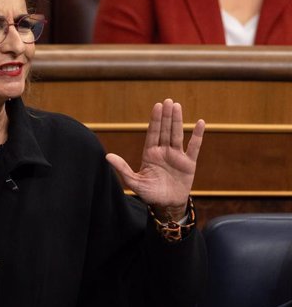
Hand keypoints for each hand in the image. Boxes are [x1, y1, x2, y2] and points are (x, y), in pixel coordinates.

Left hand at [105, 99, 204, 220]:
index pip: (153, 133)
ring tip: (177, 106)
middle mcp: (163, 152)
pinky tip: (200, 122)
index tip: (157, 106)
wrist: (166, 205)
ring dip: (177, 121)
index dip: (155, 120)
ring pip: (177, 135)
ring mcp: (176, 156)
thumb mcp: (134, 182)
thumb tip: (107, 156)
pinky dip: (197, 135)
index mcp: (150, 154)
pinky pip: (194, 147)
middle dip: (166, 116)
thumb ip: (122, 168)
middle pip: (165, 130)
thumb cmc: (149, 194)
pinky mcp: (189, 163)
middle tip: (168, 101)